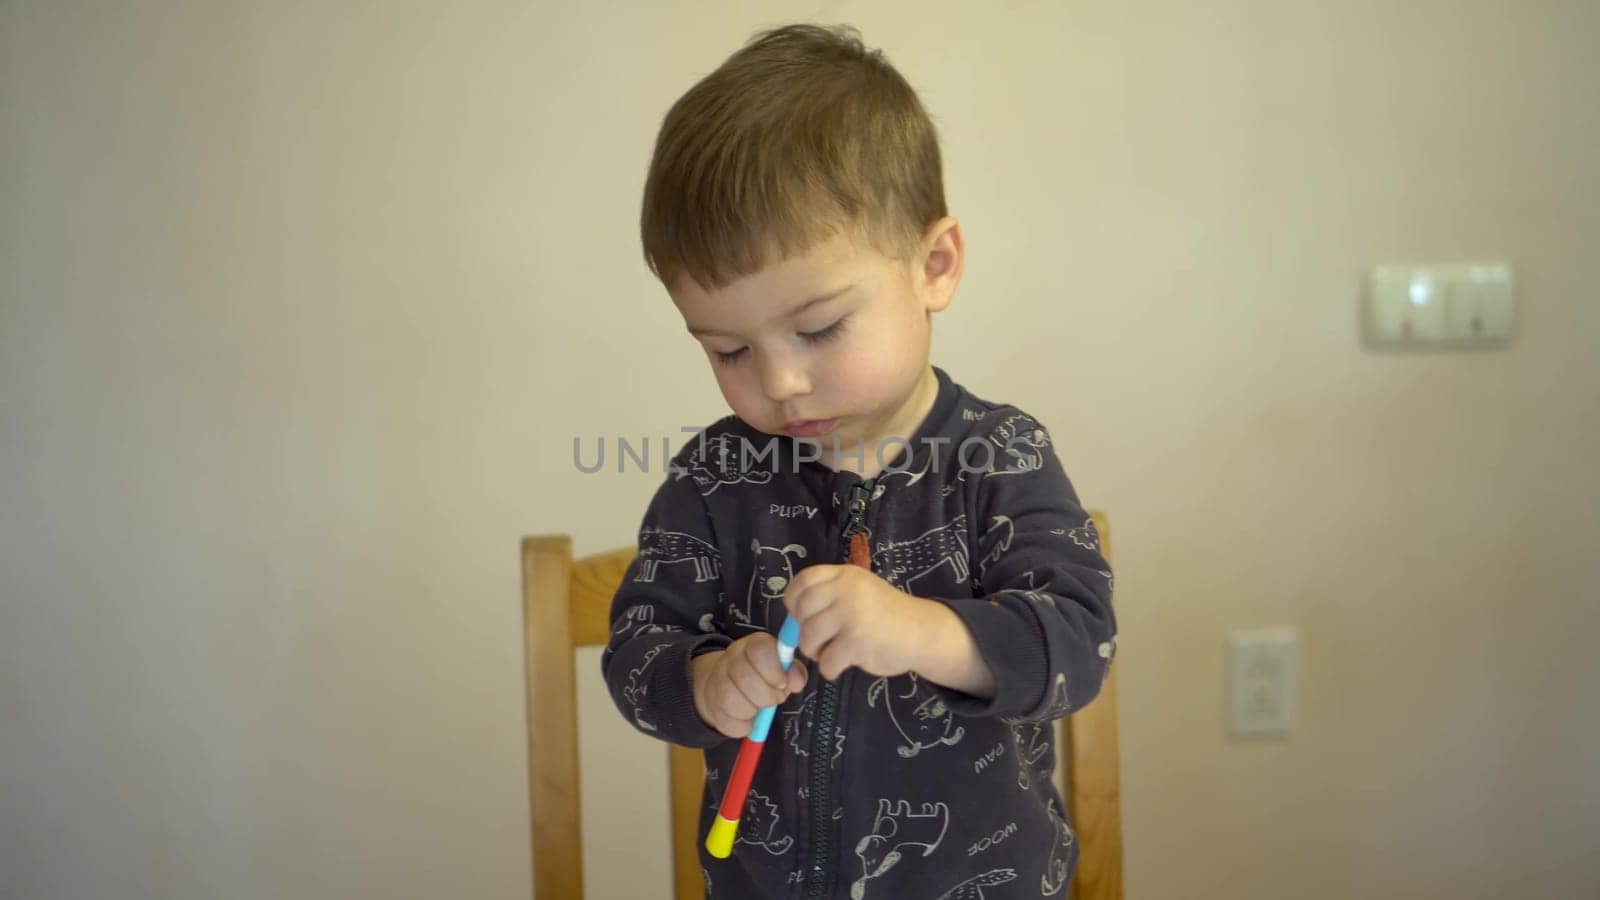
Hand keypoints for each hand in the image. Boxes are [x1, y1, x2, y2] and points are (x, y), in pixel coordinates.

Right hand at [691, 632, 808, 739]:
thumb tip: (796, 681)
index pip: (760, 650)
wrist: (725, 686)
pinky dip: (743, 725)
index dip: (773, 670)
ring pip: (732, 700)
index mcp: (752, 645)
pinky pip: (727, 721)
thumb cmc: (761, 677)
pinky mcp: (712, 706)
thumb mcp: (781, 669)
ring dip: (752, 710)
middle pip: (745, 677)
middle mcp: (731, 659)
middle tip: (774, 699)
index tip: (782, 684)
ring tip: (759, 708)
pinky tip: (747, 718)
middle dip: (767, 695)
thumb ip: (794, 672)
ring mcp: (717, 681)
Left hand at [781, 564, 931, 680]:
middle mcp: (846, 590)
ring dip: (814, 651)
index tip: (801, 615)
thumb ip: (830, 595)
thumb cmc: (887, 614)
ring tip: (831, 653)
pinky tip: (843, 664)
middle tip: (819, 640)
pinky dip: (830, 669)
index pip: (803, 580)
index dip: (794, 600)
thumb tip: (792, 617)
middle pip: (801, 610)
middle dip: (803, 630)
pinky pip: (826, 661)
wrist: (923, 632)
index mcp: (845, 575)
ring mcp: (852, 615)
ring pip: (808, 637)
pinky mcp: (857, 642)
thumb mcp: (860, 590)